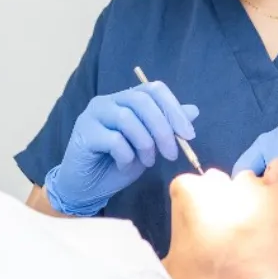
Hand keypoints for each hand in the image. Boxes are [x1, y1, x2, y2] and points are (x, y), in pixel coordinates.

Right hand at [45, 83, 198, 215]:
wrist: (86, 189)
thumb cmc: (116, 165)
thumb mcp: (149, 146)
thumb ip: (166, 127)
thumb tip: (194, 110)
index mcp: (124, 99)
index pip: (153, 89)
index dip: (174, 109)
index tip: (189, 134)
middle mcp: (107, 101)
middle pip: (142, 101)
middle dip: (163, 128)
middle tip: (172, 153)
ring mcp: (93, 116)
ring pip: (128, 119)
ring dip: (145, 144)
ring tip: (147, 161)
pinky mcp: (84, 135)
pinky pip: (114, 140)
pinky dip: (126, 155)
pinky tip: (125, 164)